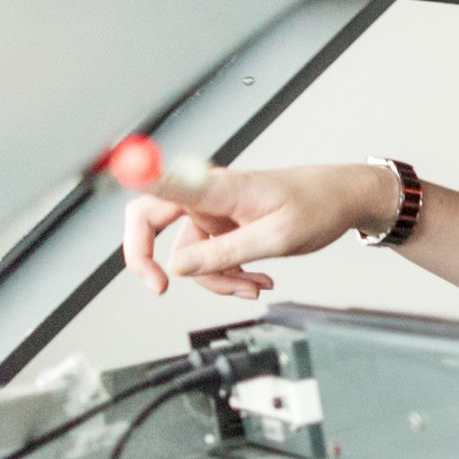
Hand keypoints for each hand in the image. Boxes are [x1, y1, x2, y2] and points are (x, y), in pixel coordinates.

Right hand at [120, 163, 392, 298]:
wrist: (344, 200)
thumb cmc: (317, 206)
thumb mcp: (276, 238)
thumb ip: (225, 253)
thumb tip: (179, 268)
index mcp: (217, 187)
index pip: (162, 181)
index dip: (134, 175)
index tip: (114, 170)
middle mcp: (206, 196)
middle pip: (149, 223)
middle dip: (153, 262)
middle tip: (160, 288)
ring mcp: (212, 211)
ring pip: (189, 255)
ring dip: (218, 279)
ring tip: (255, 286)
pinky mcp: (223, 225)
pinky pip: (209, 258)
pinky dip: (230, 275)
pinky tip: (258, 280)